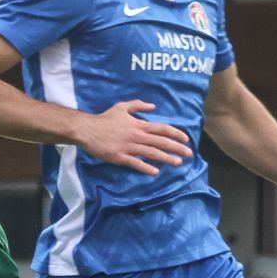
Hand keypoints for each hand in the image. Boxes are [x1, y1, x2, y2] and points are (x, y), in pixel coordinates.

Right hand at [74, 100, 190, 173]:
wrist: (87, 130)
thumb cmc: (104, 119)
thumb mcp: (122, 107)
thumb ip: (138, 105)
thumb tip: (153, 106)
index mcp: (138, 124)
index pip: (162, 129)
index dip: (175, 134)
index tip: (186, 139)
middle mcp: (137, 136)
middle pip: (161, 142)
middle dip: (177, 147)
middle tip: (189, 153)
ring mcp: (129, 147)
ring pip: (152, 153)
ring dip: (166, 158)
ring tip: (178, 162)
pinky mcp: (120, 157)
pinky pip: (136, 163)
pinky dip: (146, 168)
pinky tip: (155, 172)